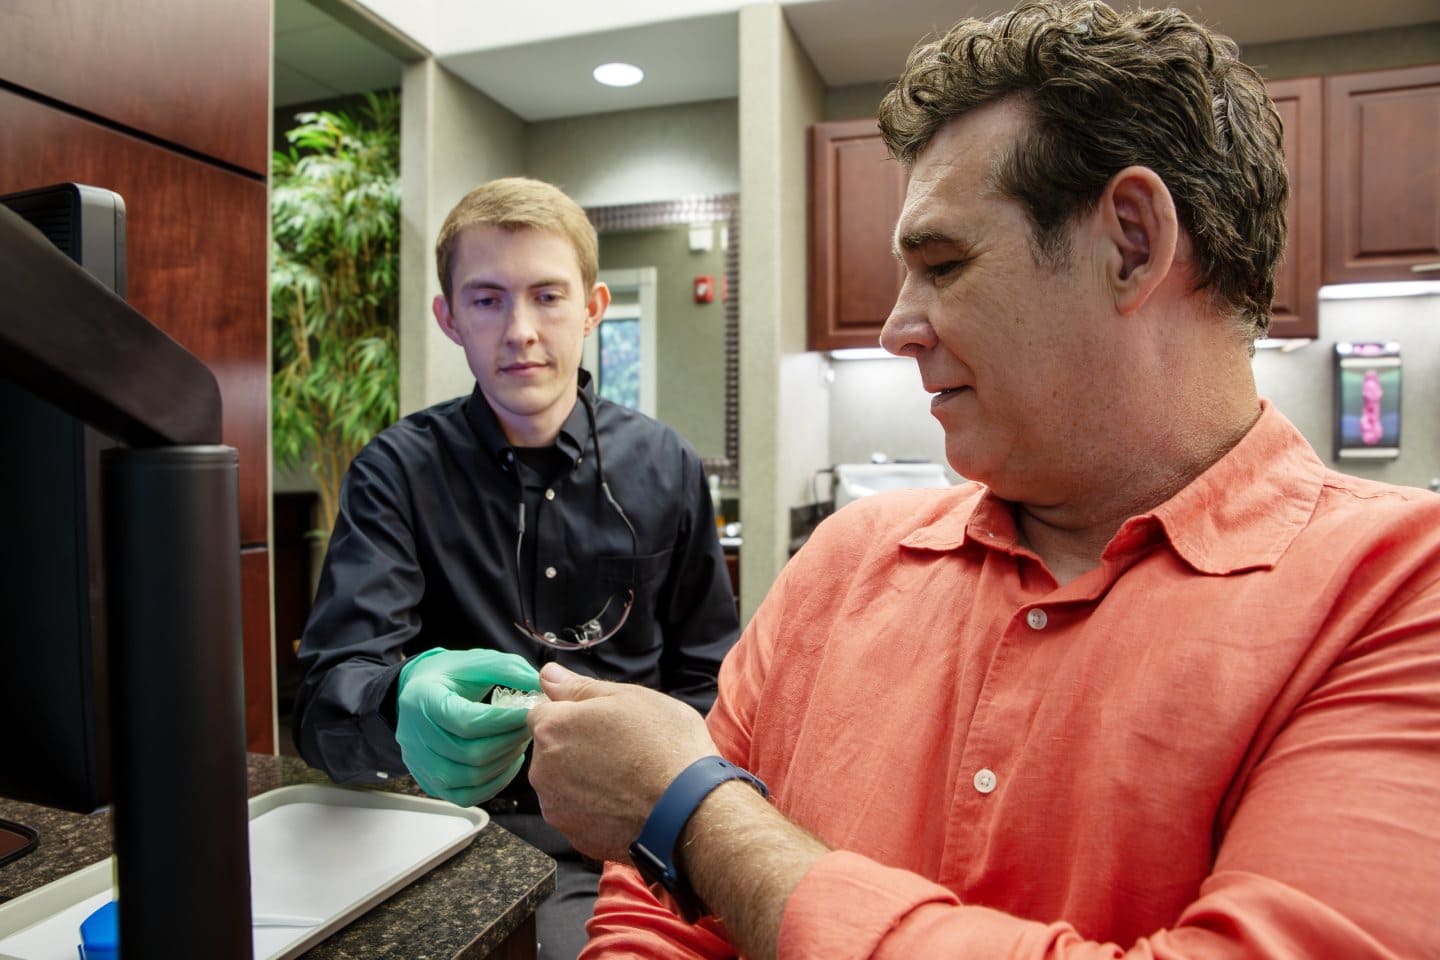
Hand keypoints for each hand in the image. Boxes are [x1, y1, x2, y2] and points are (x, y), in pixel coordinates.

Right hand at [395, 647, 540, 805]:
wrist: (416, 693)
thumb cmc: (448, 676)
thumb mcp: (475, 661)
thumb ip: (508, 669)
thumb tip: (540, 685)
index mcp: (423, 700)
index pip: (466, 721)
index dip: (503, 721)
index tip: (529, 712)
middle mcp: (416, 736)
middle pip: (471, 753)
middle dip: (509, 741)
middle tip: (531, 727)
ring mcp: (421, 764)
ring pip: (471, 777)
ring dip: (505, 761)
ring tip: (520, 741)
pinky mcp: (430, 782)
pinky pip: (466, 796)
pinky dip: (494, 782)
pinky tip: (508, 762)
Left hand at [526, 662, 717, 860]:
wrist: (689, 809)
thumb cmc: (663, 744)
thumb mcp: (628, 698)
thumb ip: (579, 687)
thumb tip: (547, 675)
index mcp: (552, 728)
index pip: (541, 713)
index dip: (570, 714)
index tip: (599, 722)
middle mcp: (542, 770)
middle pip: (549, 751)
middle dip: (575, 747)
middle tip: (619, 748)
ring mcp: (557, 808)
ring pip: (562, 784)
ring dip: (582, 780)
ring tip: (625, 779)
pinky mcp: (574, 837)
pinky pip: (578, 814)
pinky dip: (594, 809)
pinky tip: (624, 803)